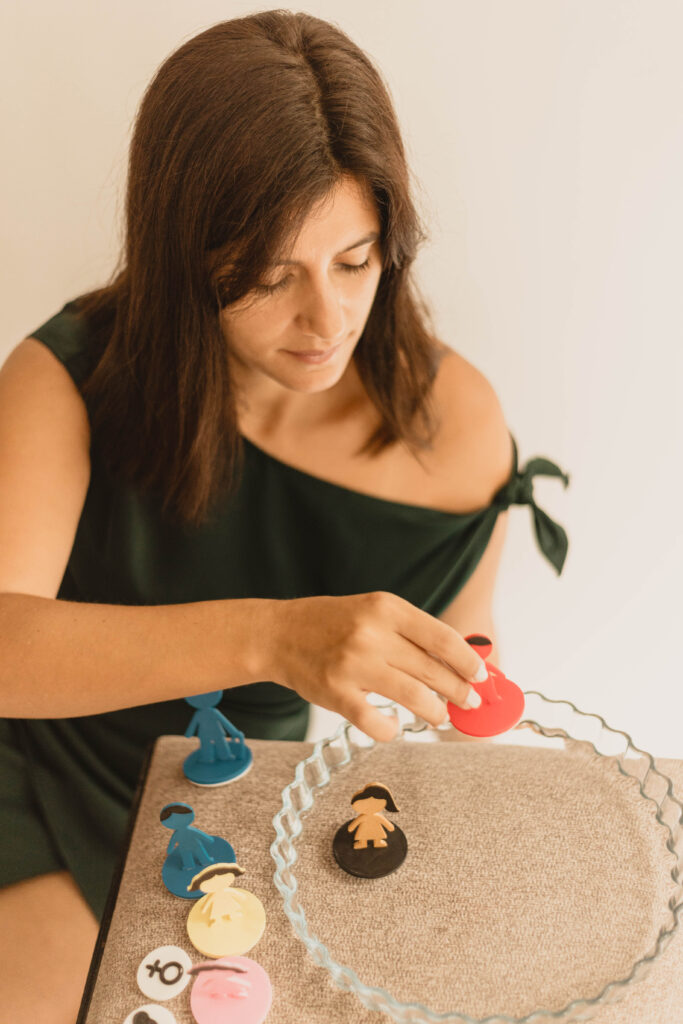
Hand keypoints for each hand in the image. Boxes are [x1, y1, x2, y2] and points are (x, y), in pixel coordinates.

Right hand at [265, 591, 486, 741]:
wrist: (279, 634)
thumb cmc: (334, 623)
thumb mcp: (374, 612)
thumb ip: (412, 632)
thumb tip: (460, 659)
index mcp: (386, 608)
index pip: (443, 638)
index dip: (469, 662)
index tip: (482, 676)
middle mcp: (372, 634)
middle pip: (433, 671)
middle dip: (459, 691)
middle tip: (468, 702)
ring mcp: (353, 665)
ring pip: (414, 698)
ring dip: (435, 712)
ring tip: (440, 715)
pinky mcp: (337, 695)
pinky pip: (378, 723)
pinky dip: (392, 729)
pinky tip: (394, 724)